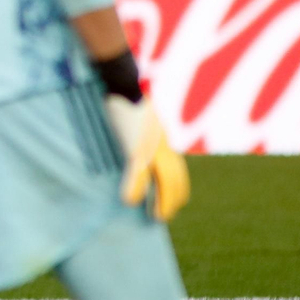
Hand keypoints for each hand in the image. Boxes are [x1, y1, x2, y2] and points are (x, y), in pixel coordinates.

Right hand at [104, 93, 189, 220]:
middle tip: (165, 216)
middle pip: (175, 179)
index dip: (177, 188)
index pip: (177, 169)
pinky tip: (128, 202)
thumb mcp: (142, 115)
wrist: (123, 82)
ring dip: (161, 202)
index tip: (174, 202)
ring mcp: (151, 148)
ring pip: (163, 181)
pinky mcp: (136, 147)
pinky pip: (138, 174)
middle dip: (173, 200)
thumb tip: (137, 135)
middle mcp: (163, 145)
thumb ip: (144, 129)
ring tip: (157, 217)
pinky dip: (133, 190)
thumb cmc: (128, 94)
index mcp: (164, 139)